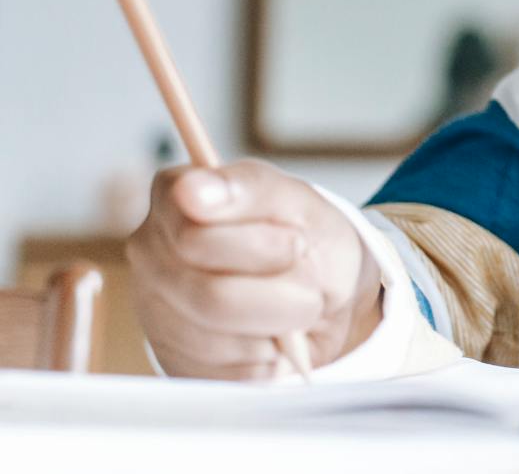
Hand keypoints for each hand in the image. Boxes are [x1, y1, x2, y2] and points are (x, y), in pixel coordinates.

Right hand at [126, 160, 381, 378]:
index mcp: (174, 198)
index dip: (262, 247)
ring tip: (294, 303)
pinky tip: (274, 331)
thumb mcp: (298, 202)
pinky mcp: (173, 360)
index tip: (297, 242)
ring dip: (279, 326)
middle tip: (307, 277)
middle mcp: (150, 254)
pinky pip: (225, 374)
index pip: (195, 239)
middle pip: (210, 297)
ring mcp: (154, 310)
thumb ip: (248, 188)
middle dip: (282, 292)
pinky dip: (268, 357)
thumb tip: (192, 189)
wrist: (323, 289)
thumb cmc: (306, 236)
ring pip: (219, 341)